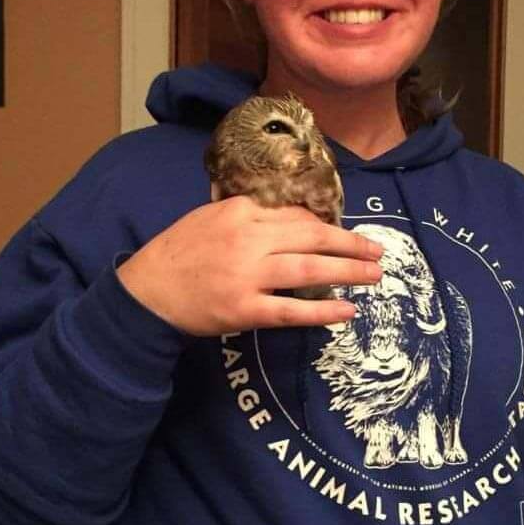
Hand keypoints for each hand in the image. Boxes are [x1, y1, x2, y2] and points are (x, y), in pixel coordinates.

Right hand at [117, 196, 382, 335]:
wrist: (145, 291)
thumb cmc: (180, 251)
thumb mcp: (212, 217)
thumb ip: (251, 214)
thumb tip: (296, 219)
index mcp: (241, 212)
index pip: (297, 215)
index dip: (328, 226)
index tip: (348, 233)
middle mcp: (248, 240)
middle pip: (312, 238)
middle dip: (350, 244)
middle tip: (378, 250)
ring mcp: (247, 276)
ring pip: (308, 271)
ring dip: (347, 272)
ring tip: (374, 275)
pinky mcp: (243, 310)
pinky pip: (291, 311)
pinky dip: (322, 312)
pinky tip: (346, 310)